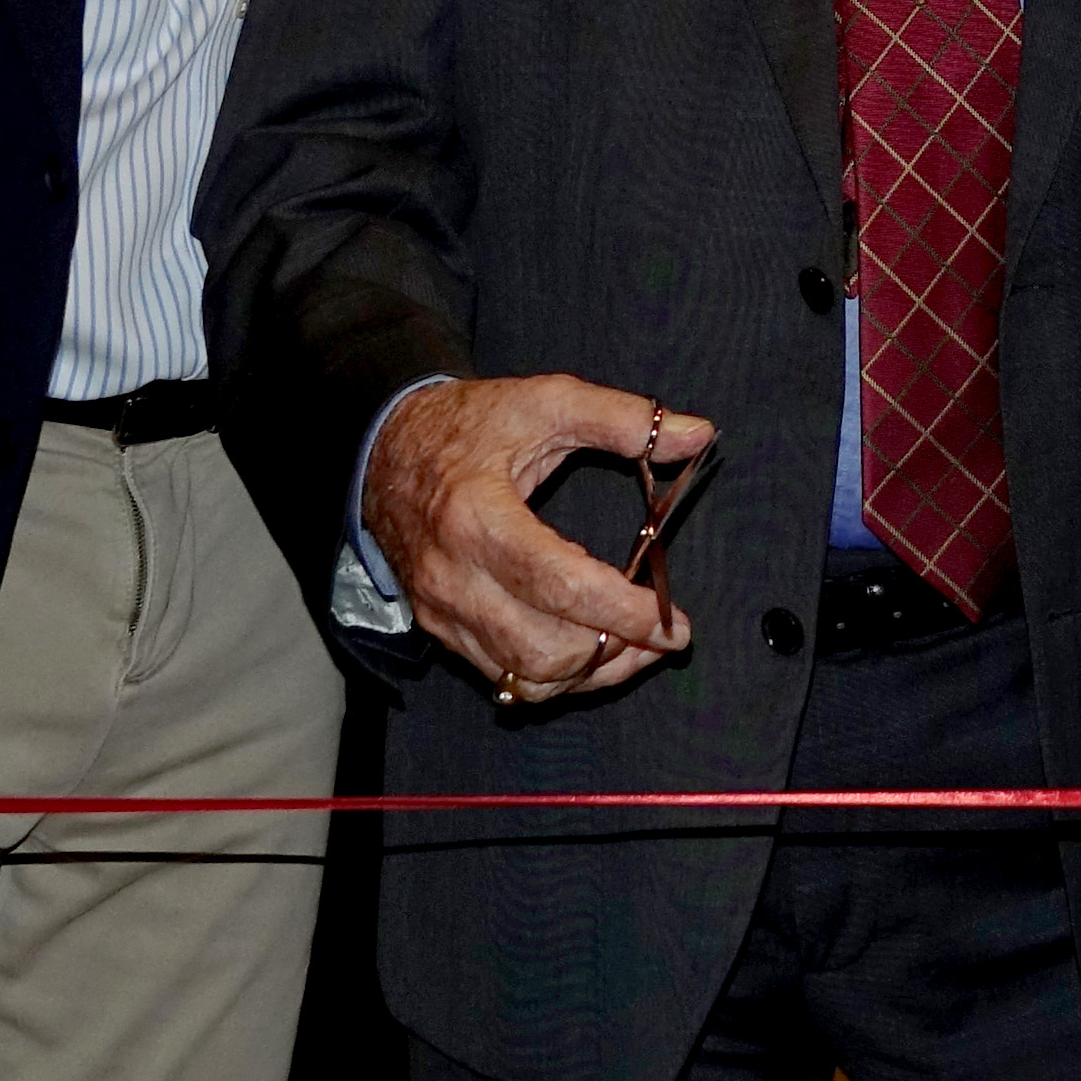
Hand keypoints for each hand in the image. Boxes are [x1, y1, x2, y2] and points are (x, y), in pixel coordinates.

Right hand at [360, 374, 710, 705]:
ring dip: (591, 673)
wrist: (383, 448)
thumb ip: (624, 419)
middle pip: (542, 649)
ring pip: (525, 678)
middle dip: (614, 651)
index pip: (559, 586)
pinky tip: (592, 652)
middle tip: (663, 633)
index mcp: (477, 517)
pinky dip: (556, 678)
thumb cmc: (467, 424)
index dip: (622, 611)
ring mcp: (442, 610)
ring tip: (636, 646)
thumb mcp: (545, 402)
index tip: (672, 619)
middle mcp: (454, 576)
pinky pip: (505, 678)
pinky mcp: (440, 628)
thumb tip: (697, 436)